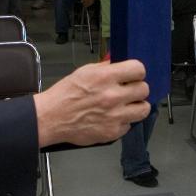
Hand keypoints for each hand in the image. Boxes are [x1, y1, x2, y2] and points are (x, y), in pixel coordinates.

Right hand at [33, 60, 149, 146]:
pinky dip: (123, 122)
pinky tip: (112, 118)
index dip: (137, 72)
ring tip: (127, 106)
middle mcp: (112, 96)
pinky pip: (129, 125)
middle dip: (137, 89)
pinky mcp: (112, 132)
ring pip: (143, 109)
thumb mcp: (84, 72)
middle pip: (144, 89)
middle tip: (129, 91)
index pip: (138, 69)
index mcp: (105, 77)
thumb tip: (118, 64)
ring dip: (137, 106)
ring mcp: (114, 116)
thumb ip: (105, 68)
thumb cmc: (64, 95)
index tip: (133, 75)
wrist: (51, 118)